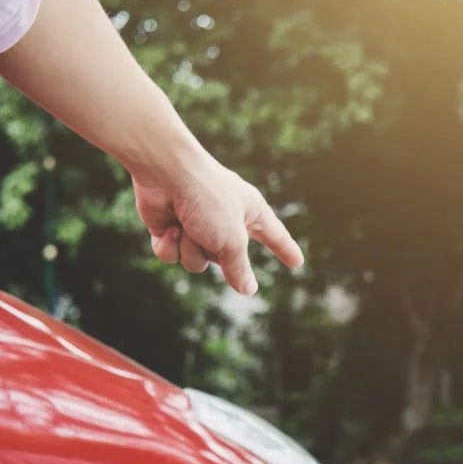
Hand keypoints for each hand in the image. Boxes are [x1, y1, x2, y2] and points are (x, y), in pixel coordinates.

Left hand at [132, 140, 302, 295]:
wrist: (165, 173)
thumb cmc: (207, 199)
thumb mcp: (231, 239)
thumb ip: (239, 268)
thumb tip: (248, 289)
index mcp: (250, 212)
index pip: (274, 236)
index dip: (285, 250)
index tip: (297, 262)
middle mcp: (225, 220)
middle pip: (224, 260)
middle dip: (213, 250)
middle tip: (208, 229)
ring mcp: (196, 225)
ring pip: (196, 262)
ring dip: (190, 248)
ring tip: (186, 225)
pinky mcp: (171, 228)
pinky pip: (173, 255)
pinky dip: (169, 245)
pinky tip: (169, 227)